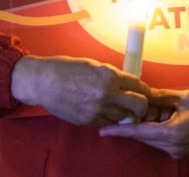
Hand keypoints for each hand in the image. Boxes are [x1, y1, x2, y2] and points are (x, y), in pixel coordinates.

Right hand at [10, 55, 149, 125]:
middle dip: (142, 105)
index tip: (144, 92)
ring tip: (116, 106)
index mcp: (109, 76)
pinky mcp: (88, 121)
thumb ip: (113, 76)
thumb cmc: (67, 69)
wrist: (44, 82)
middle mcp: (106, 94)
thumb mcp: (94, 66)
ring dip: (124, 113)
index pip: (139, 86)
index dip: (144, 90)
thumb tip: (128, 84)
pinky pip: (107, 122)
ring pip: (125, 117)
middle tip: (137, 104)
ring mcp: (98, 110)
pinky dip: (108, 117)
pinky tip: (100, 109)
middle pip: (140, 105)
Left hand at [97, 89, 188, 157]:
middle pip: (143, 136)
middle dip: (133, 123)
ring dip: (147, 125)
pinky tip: (162, 115)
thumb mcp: (186, 97)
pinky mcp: (182, 150)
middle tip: (124, 110)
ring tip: (150, 108)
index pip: (138, 132)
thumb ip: (162, 96)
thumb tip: (143, 94)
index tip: (102, 131)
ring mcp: (176, 151)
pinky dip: (157, 128)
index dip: (119, 131)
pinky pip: (162, 140)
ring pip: (152, 138)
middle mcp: (171, 147)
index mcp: (171, 134)